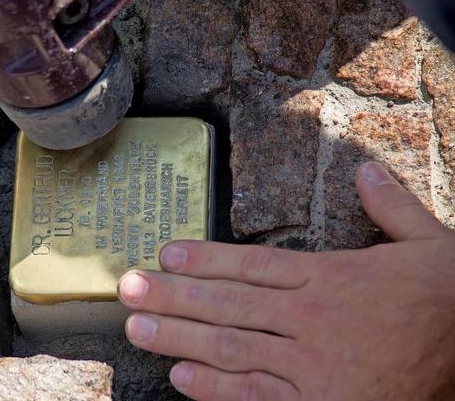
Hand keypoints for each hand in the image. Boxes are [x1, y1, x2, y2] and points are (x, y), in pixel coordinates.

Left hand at [117, 162, 454, 399]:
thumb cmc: (450, 301)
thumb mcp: (430, 244)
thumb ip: (392, 206)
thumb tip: (365, 169)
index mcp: (332, 277)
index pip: (254, 264)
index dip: (204, 259)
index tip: (164, 254)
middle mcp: (314, 319)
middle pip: (230, 304)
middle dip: (173, 296)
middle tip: (126, 288)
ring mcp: (314, 366)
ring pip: (233, 346)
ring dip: (179, 336)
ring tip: (136, 326)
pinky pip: (260, 397)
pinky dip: (218, 389)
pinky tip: (181, 376)